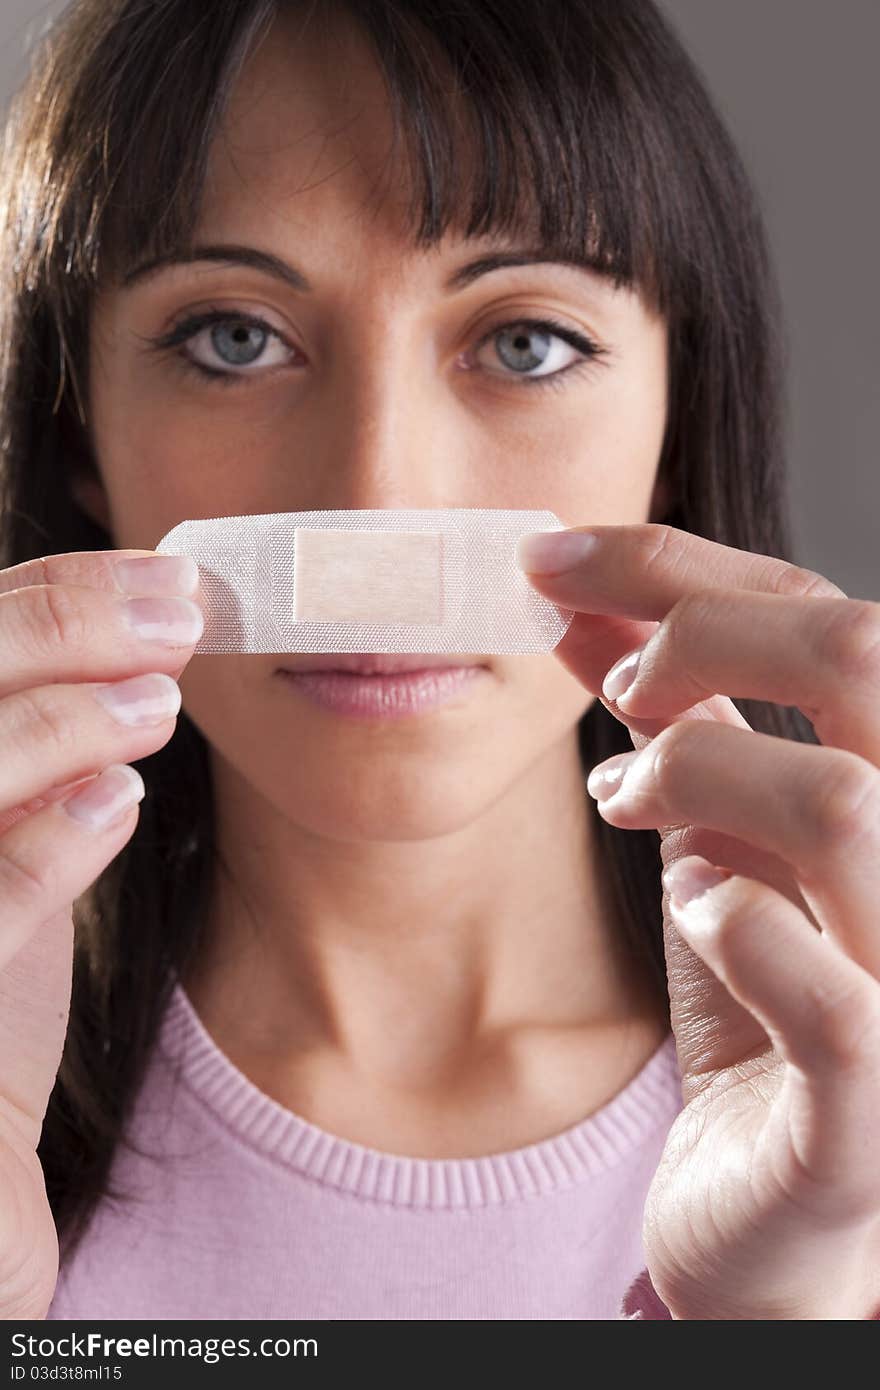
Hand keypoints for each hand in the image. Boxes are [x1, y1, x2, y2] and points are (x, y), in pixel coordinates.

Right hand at [0, 549, 202, 1316]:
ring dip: (53, 720)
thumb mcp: (17, 866)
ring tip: (158, 703)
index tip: (160, 580)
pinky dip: (37, 843)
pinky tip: (114, 799)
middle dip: (59, 627)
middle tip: (178, 612)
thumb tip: (138, 672)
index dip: (54, 594)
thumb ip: (45, 774)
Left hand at [517, 522, 879, 1319]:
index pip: (837, 619)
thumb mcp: (718, 835)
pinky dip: (731, 925)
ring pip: (841, 807)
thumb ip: (677, 721)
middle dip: (702, 631)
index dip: (684, 566)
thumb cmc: (763, 1004)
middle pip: (866, 661)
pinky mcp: (874, 1118)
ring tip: (626, 798)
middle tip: (613, 681)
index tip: (552, 556)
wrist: (776, 1206)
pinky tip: (691, 910)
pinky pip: (833, 1000)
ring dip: (694, 771)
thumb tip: (587, 603)